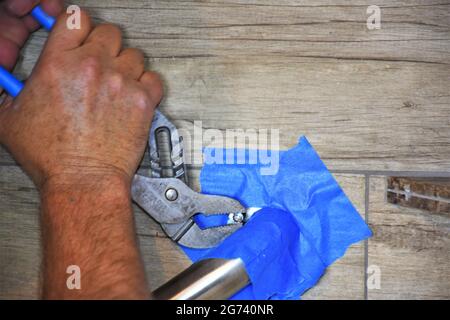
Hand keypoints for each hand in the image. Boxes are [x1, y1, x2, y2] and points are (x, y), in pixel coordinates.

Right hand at [0, 9, 162, 190]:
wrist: (83, 180)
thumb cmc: (51, 156)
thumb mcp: (9, 118)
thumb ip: (9, 91)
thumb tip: (10, 83)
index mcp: (58, 63)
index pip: (75, 17)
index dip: (79, 25)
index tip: (81, 35)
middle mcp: (92, 66)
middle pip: (109, 32)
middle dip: (104, 46)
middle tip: (100, 65)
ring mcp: (121, 82)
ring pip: (134, 54)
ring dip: (126, 67)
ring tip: (117, 85)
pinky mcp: (142, 100)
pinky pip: (153, 78)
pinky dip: (147, 84)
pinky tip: (134, 96)